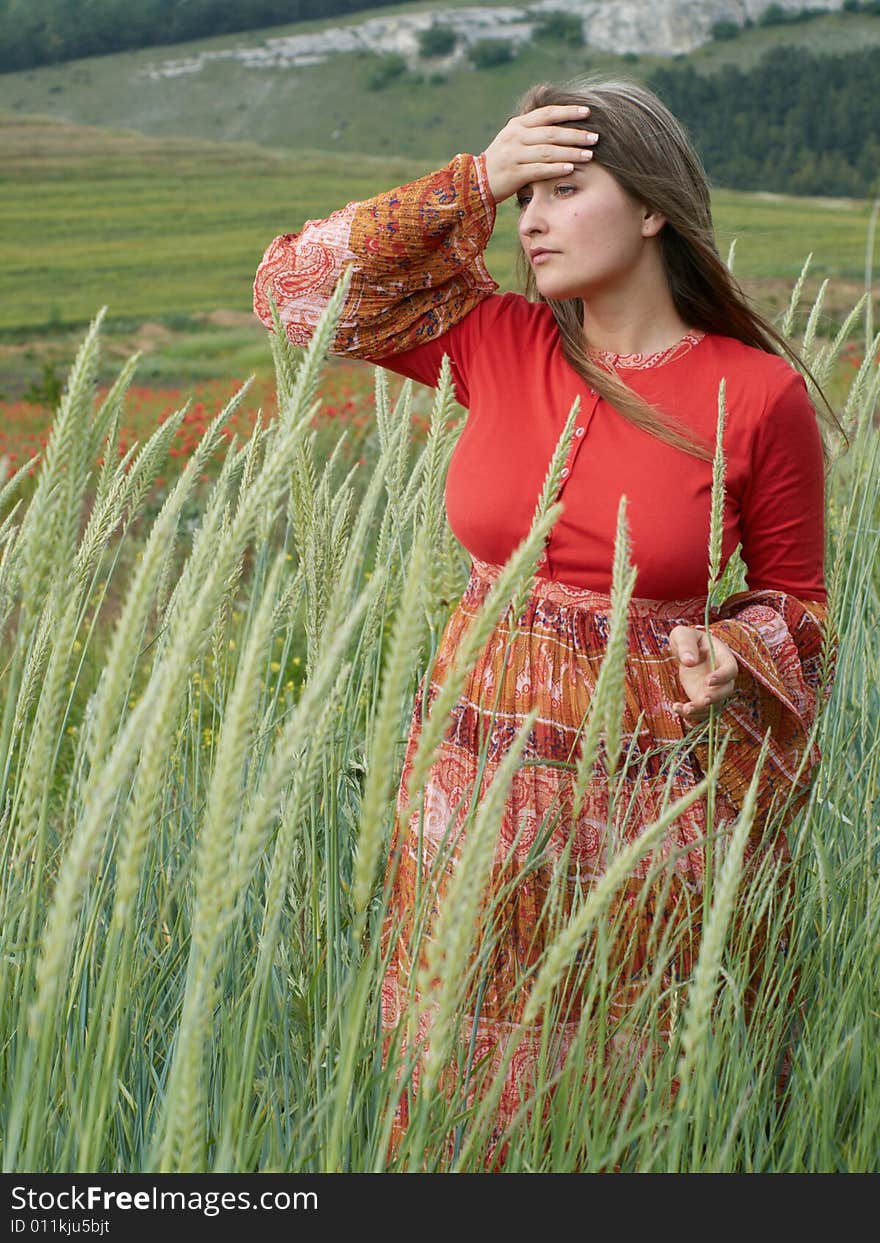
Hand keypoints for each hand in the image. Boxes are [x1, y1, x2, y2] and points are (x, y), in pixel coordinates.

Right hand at [482, 105, 598, 203]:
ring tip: (589, 155)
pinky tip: (570, 168)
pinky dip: (556, 168)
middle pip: (551, 133)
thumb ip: (532, 126)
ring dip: (570, 153)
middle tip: (596, 137)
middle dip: (575, 135)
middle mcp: (515, 137)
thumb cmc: (503, 159)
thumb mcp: (513, 137)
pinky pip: (539, 170)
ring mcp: (514, 155)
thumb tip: (552, 103)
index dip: (568, 112)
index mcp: (518, 125)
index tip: (588, 112)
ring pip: (547, 151)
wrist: (477, 181)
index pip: (547, 114)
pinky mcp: (514, 174)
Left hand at [668, 626, 737, 722]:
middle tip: (703, 700)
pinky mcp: (702, 697)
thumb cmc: (687, 639)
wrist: (685, 651)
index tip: (708, 680)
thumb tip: (690, 662)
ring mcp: (714, 688)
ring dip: (702, 710)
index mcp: (723, 657)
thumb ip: (686, 645)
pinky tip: (676, 708)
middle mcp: (722, 676)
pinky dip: (691, 713)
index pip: (730, 669)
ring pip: (715, 704)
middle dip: (716, 698)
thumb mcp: (683, 635)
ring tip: (685, 709)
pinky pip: (701, 710)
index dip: (722, 676)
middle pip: (726, 690)